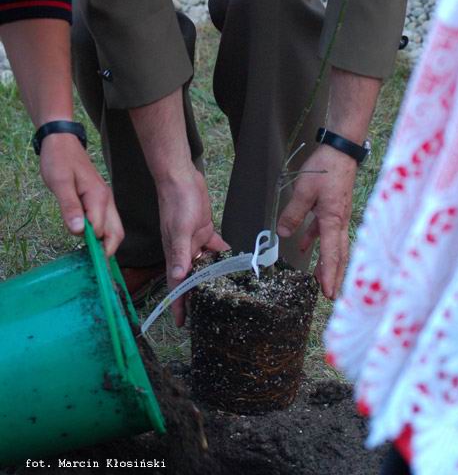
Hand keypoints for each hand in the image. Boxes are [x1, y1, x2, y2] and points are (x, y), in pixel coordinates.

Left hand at [39, 133, 123, 255]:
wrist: (62, 142)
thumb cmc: (59, 161)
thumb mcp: (60, 183)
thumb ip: (69, 207)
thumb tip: (78, 231)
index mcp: (98, 197)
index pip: (101, 230)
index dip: (95, 247)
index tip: (89, 262)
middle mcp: (106, 200)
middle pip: (116, 232)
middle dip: (108, 251)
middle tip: (95, 267)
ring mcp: (105, 200)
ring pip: (114, 228)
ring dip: (105, 244)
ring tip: (92, 258)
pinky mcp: (100, 201)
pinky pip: (106, 222)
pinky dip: (102, 235)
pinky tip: (90, 242)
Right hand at [158, 165, 229, 325]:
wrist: (181, 178)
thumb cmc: (177, 203)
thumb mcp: (179, 229)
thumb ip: (180, 253)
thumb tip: (179, 277)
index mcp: (175, 255)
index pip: (176, 285)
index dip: (179, 304)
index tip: (183, 324)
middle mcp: (185, 251)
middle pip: (193, 279)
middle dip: (199, 295)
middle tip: (212, 312)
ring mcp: (195, 241)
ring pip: (205, 264)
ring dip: (214, 275)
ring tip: (228, 290)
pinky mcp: (205, 230)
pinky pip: (216, 247)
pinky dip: (224, 254)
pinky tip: (237, 261)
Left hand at [277, 145, 357, 299]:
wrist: (340, 151)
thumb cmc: (326, 169)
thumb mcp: (304, 191)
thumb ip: (293, 214)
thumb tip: (283, 233)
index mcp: (333, 220)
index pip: (332, 254)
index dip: (330, 275)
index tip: (329, 293)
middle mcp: (339, 221)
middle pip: (337, 255)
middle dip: (333, 275)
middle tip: (329, 294)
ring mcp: (338, 215)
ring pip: (333, 245)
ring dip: (326, 262)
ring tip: (319, 278)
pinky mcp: (333, 208)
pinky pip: (325, 230)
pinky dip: (316, 241)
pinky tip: (306, 248)